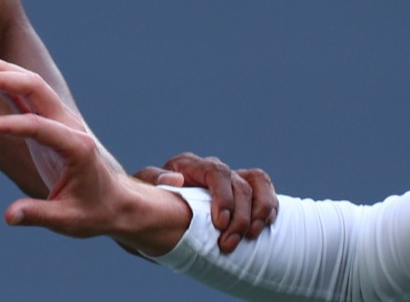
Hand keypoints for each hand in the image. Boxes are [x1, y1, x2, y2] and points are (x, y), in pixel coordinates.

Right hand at [0, 53, 191, 255]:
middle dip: (4, 78)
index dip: (4, 125)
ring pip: (32, 85)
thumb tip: (9, 216)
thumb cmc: (95, 212)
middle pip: (36, 89)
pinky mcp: (51, 123)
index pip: (35, 126)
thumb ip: (37, 214)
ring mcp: (61, 120)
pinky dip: (7, 83)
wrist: (116, 202)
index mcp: (76, 146)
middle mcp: (69, 125)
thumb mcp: (68, 220)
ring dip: (4, 71)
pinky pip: (27, 98)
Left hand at [134, 153, 278, 252]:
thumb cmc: (146, 204)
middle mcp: (210, 169)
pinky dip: (268, 204)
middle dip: (239, 217)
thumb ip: (152, 181)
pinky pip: (262, 188)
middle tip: (228, 243)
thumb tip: (175, 180)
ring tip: (252, 235)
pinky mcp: (239, 192)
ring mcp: (227, 179)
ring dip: (259, 211)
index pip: (216, 172)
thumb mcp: (141, 192)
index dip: (223, 197)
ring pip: (255, 184)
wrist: (148, 213)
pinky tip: (265, 224)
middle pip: (238, 184)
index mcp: (187, 165)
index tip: (220, 223)